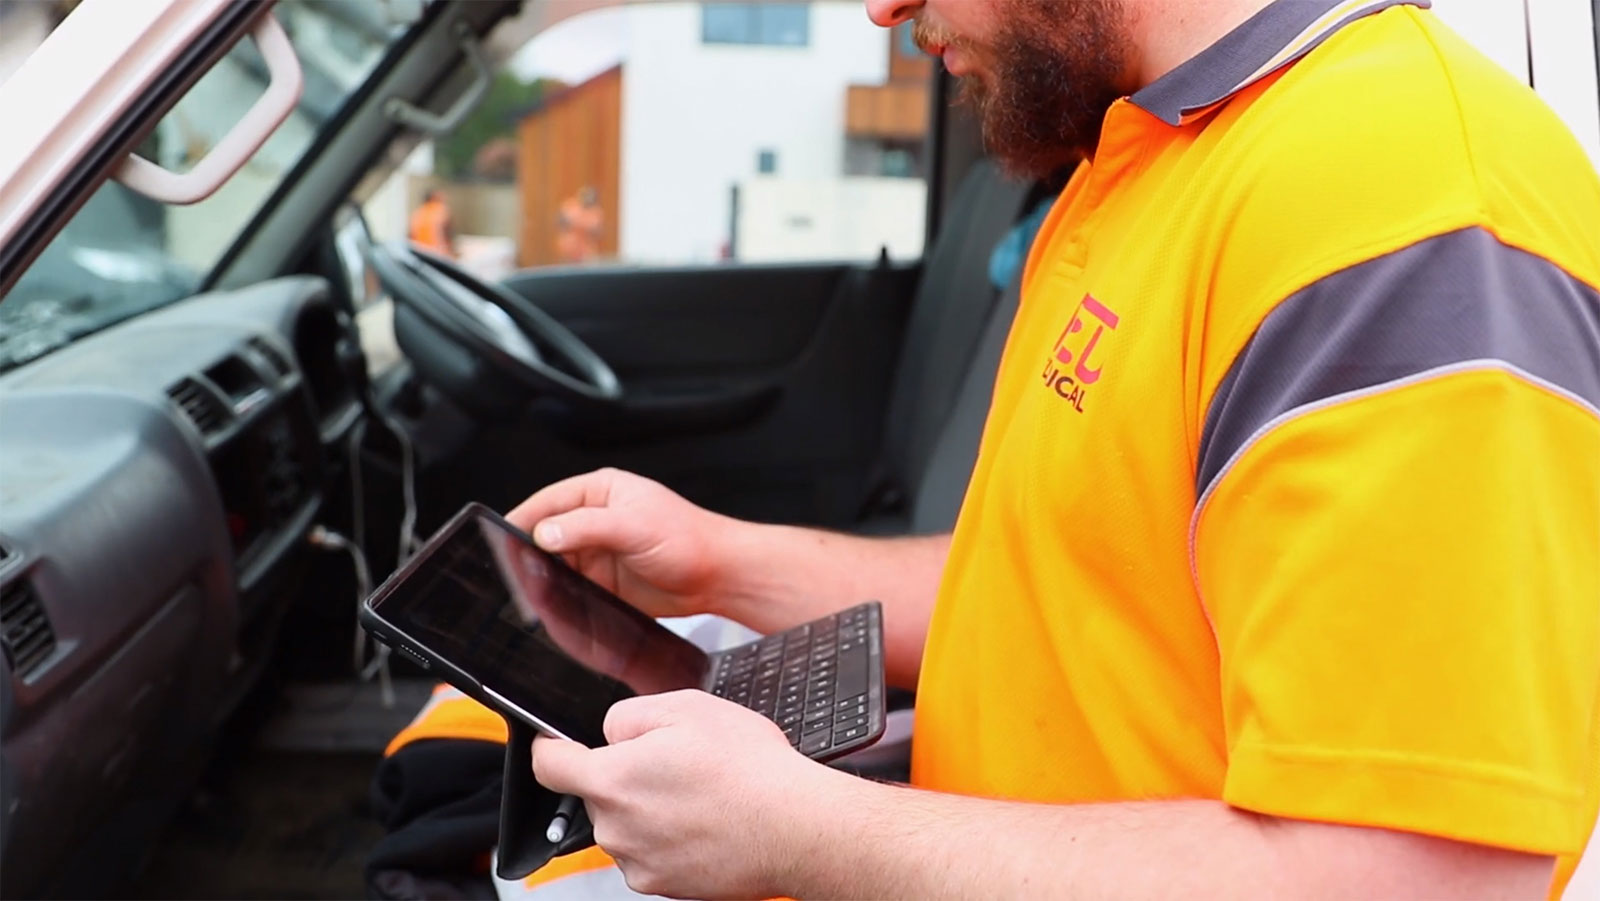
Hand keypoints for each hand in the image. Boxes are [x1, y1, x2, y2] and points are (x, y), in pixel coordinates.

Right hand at [507, 469, 737, 619]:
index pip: (547, 502)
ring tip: (535, 590)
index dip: (523, 519)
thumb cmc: (689, 538)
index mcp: (599, 492)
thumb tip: (546, 532)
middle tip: (518, 571)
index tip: (502, 539)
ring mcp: (596, 553)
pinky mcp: (601, 583)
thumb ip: (586, 527)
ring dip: (543, 577)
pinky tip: (556, 603)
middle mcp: (593, 521)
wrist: (716, 576)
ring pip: (553, 565)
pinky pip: (569, 589)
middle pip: (544, 535)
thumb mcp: (634, 525)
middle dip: (529, 553)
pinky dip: (559, 597)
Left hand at [530, 690, 846, 898]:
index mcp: (611, 779)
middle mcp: (616, 828)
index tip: (559, 743)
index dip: (552, 746)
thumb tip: (610, 732)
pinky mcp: (665, 887)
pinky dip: (669, 838)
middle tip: (676, 761)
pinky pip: (650, 853)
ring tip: (701, 794)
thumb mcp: (686, 707)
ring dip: (649, 808)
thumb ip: (628, 715)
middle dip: (626, 774)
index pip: (549, 764)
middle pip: (598, 794)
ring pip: (627, 824)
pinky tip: (706, 822)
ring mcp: (639, 862)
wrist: (795, 828)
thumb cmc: (749, 770)